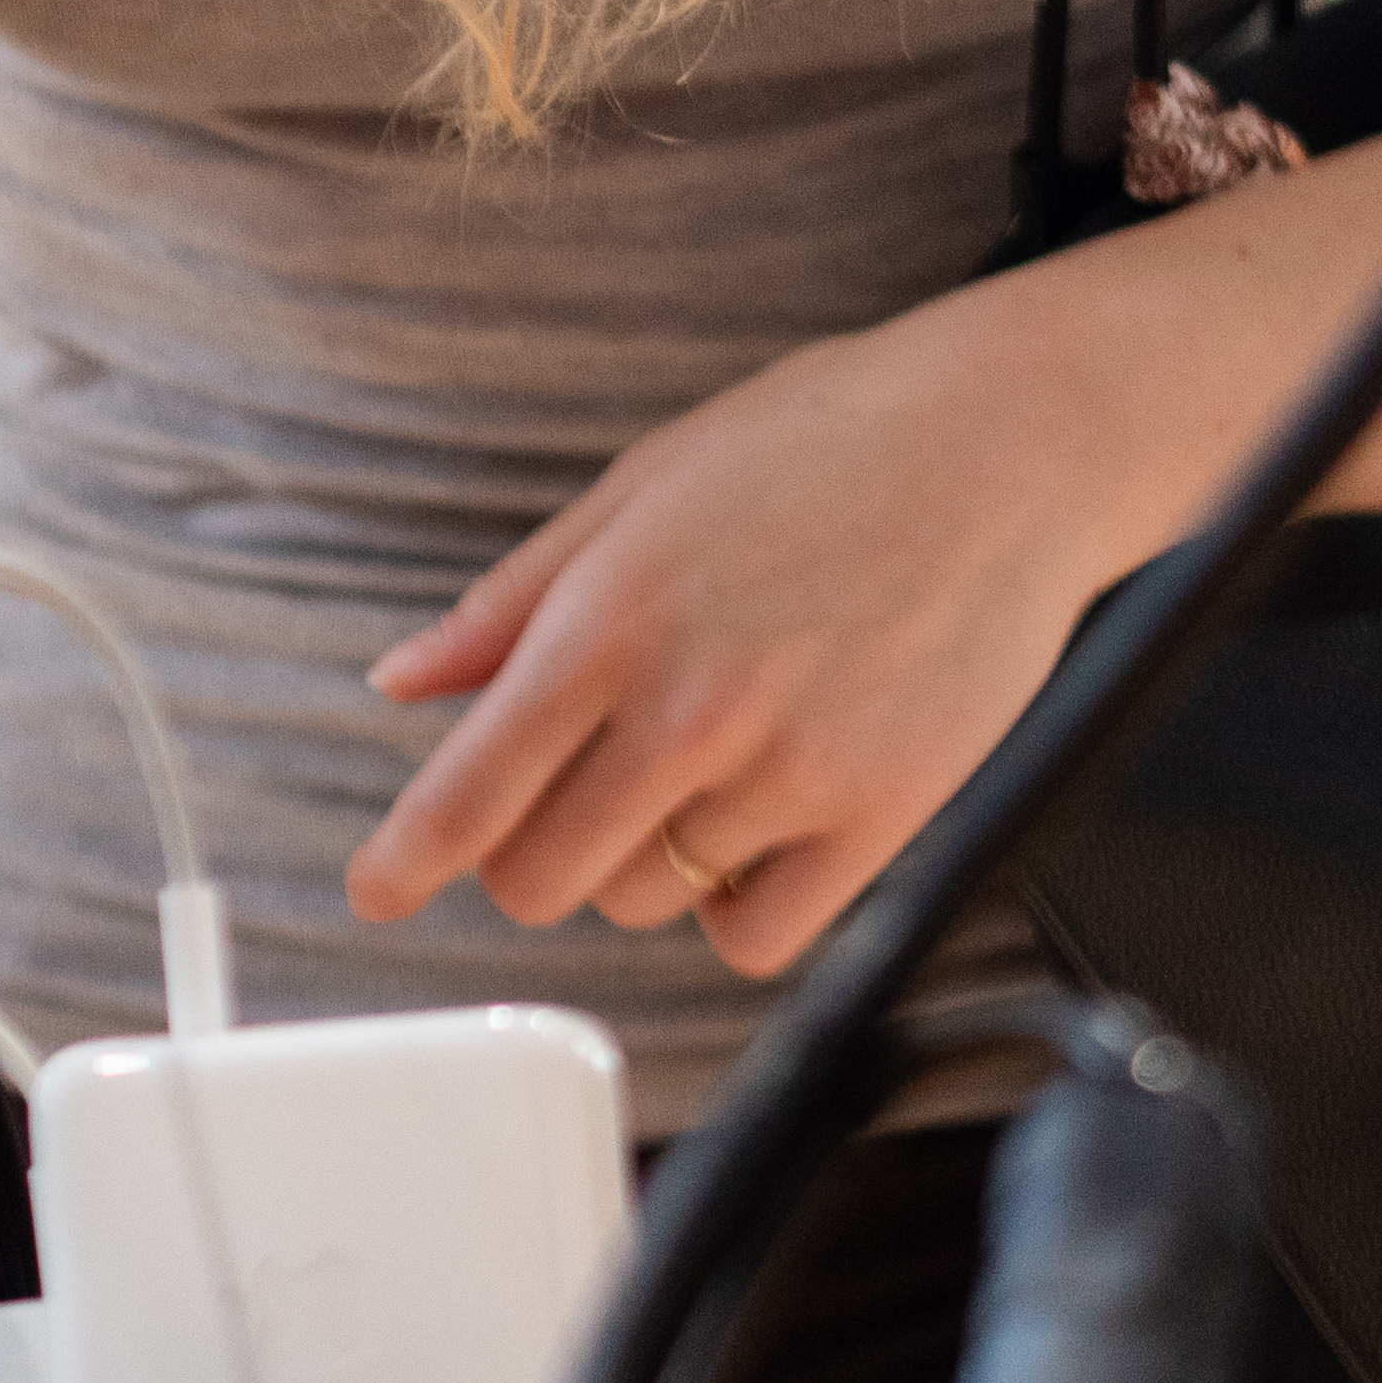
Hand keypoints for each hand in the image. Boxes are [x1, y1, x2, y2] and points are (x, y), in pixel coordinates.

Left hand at [343, 293, 1168, 978]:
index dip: (404, 861)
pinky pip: (756, 936)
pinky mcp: (882, 818)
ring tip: (703, 759)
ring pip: (645, 902)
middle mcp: (688, 712)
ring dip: (643, 858)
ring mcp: (789, 774)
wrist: (1006, 446)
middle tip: (568, 794)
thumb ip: (510, 605)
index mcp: (606, 624)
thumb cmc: (818, 446)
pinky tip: (753, 830)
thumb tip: (406, 680)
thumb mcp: (636, 492)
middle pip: (541, 878)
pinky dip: (735, 906)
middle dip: (528, 851)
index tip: (376, 893)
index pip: (468, 792)